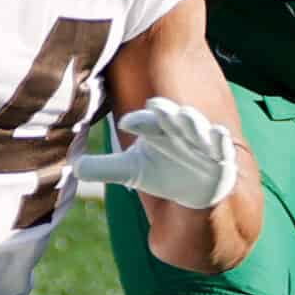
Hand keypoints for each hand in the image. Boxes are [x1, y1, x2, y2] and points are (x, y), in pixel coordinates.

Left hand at [78, 99, 239, 210]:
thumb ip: (104, 168)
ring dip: (192, 122)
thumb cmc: (164, 171)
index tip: (127, 122)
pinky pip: (221, 143)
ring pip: (196, 126)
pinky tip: (219, 134)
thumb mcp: (132, 171)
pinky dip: (220, 139)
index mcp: (157, 129)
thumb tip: (73, 167)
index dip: (138, 120)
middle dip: (166, 112)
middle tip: (157, 107)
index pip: (145, 121)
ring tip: (186, 118)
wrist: (200, 188)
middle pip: (172, 116)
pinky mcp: (220, 152)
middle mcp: (178, 129)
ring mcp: (201, 140)